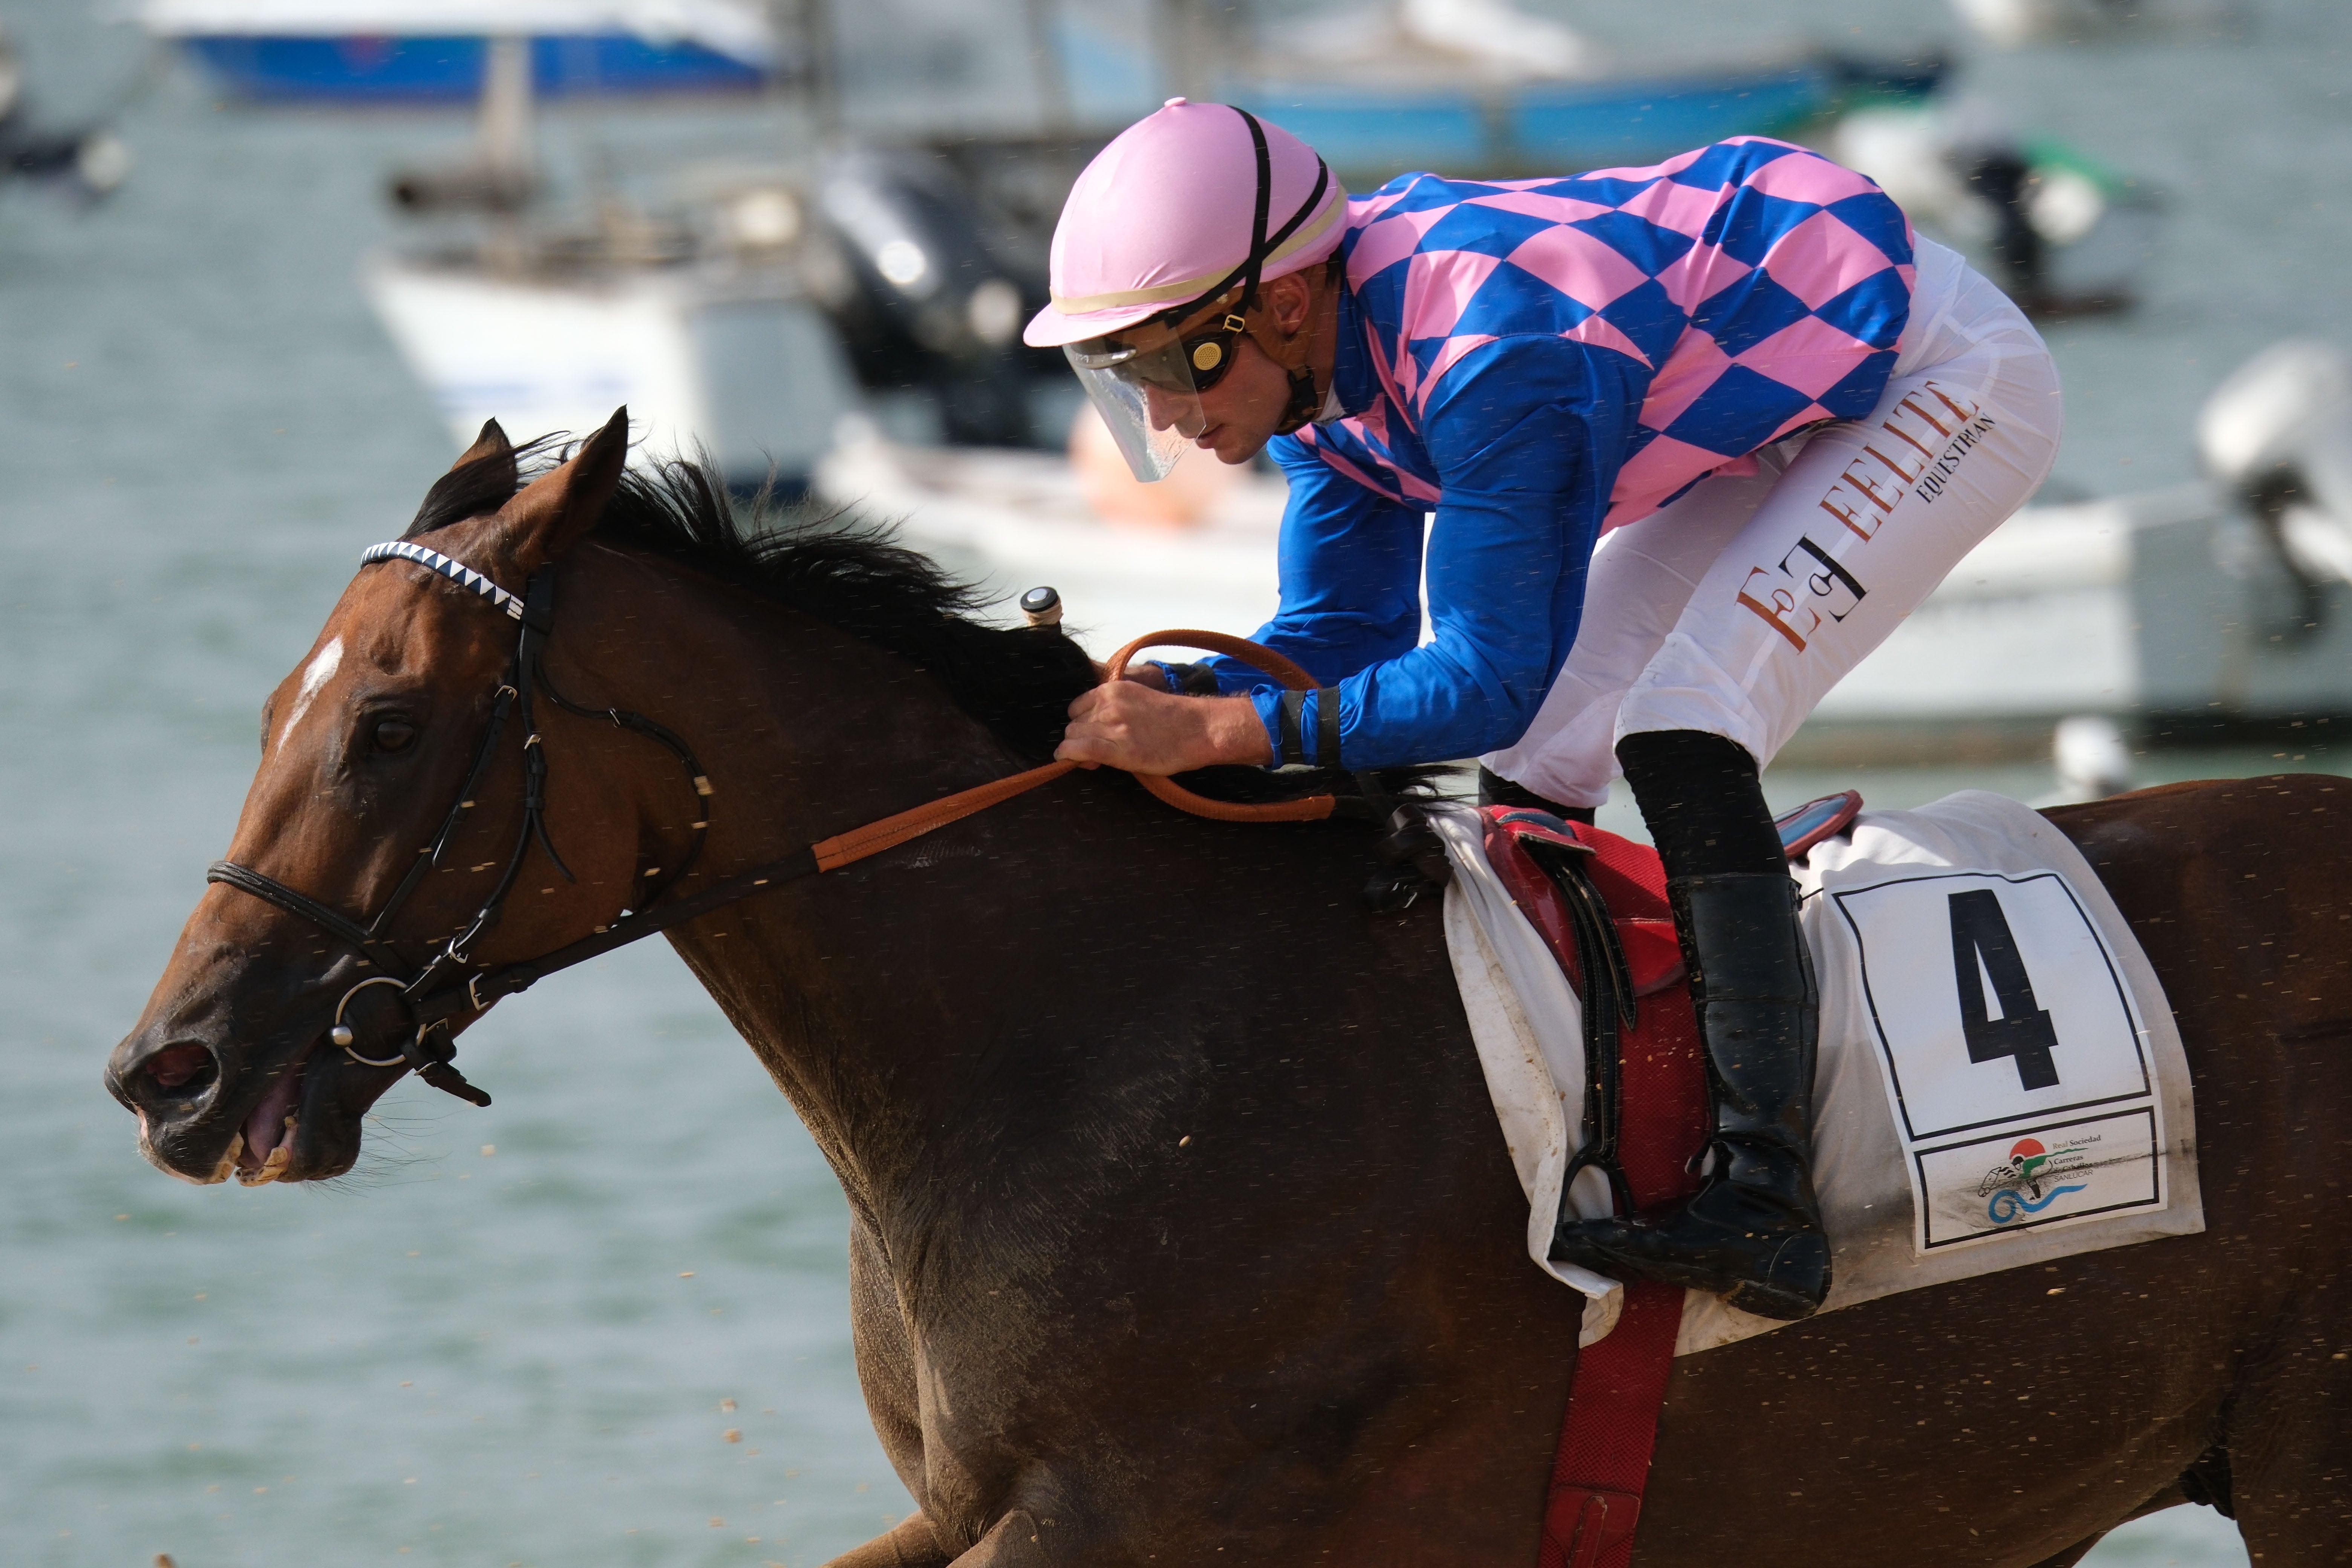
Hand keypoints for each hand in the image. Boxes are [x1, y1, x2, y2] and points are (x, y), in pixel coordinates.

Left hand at [1056, 683, 1272, 773]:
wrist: (1198, 729)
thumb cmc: (1173, 718)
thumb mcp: (1138, 699)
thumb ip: (1114, 707)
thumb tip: (1092, 727)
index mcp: (1113, 689)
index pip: (1077, 707)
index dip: (1081, 723)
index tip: (1091, 734)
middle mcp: (1108, 704)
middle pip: (1073, 724)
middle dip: (1079, 738)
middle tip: (1093, 752)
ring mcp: (1111, 726)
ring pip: (1073, 737)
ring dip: (1077, 749)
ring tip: (1094, 758)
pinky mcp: (1116, 748)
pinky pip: (1078, 750)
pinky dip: (1068, 755)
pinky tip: (1070, 760)